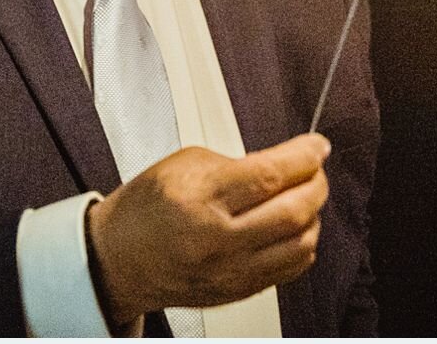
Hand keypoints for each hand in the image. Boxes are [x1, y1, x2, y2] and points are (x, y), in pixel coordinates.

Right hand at [85, 133, 330, 326]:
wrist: (119, 258)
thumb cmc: (147, 209)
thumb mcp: (184, 164)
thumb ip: (237, 162)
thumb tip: (285, 162)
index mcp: (199, 198)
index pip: (269, 176)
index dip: (304, 157)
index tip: (317, 146)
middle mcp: (216, 239)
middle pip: (293, 211)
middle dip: (316, 183)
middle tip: (315, 168)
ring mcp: (229, 271)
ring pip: (300, 244)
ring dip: (313, 214)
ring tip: (304, 196)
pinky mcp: (237, 291)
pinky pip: (290, 269)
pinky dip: (303, 243)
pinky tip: (293, 227)